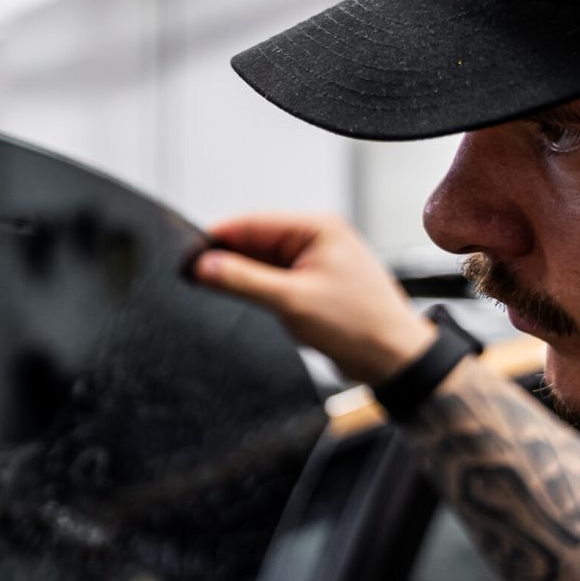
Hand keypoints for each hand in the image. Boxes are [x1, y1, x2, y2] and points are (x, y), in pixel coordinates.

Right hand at [192, 213, 435, 383]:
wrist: (393, 358)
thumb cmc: (359, 325)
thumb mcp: (291, 301)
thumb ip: (243, 280)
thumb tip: (203, 265)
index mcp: (316, 228)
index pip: (250, 223)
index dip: (215, 239)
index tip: (186, 257)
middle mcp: (315, 238)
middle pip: (253, 241)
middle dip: (226, 260)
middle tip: (194, 279)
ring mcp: (313, 261)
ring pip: (261, 262)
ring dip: (243, 278)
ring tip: (221, 294)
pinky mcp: (311, 283)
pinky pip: (273, 280)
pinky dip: (258, 290)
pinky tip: (250, 304)